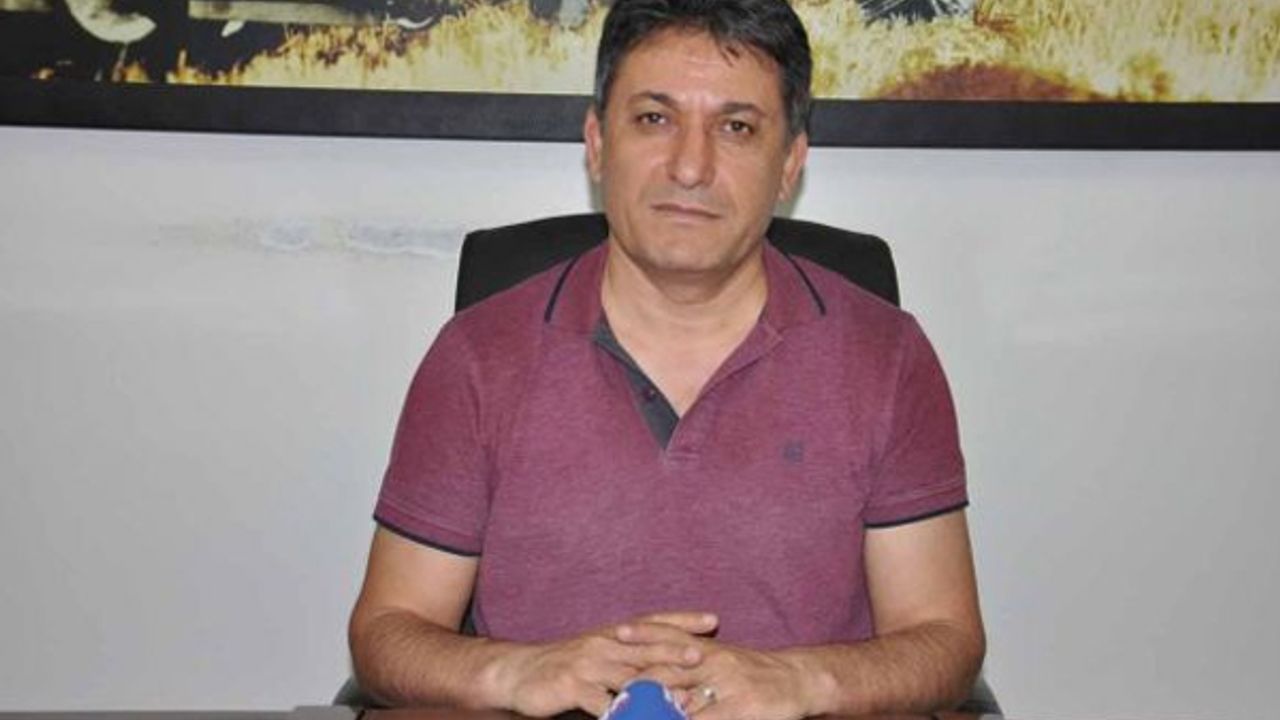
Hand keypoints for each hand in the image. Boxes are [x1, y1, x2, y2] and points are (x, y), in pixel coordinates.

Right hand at [489, 611, 715, 716]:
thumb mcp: (601, 656)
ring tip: (681, 701)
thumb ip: (632, 659)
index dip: (683, 620)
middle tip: (704, 657)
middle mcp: (605, 643)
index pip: (655, 622)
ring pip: (629, 677)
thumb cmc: (568, 667)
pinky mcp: (574, 685)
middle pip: (648, 647)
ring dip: (656, 689)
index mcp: (615, 634)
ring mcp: (589, 664)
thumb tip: (671, 668)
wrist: (519, 673)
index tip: (713, 619)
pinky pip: (603, 703)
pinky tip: (635, 719)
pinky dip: (622, 714)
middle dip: (677, 652)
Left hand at [628, 634, 817, 719]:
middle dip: (637, 681)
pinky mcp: (738, 708)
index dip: (643, 633)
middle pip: (668, 669)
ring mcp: (726, 686)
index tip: (614, 633)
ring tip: (631, 714)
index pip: (670, 635)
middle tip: (611, 690)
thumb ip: (693, 666)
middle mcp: (714, 661)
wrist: (798, 680)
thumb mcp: (722, 662)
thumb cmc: (755, 673)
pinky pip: (704, 719)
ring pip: (682, 699)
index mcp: (708, 648)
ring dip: (654, 711)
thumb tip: (657, 678)